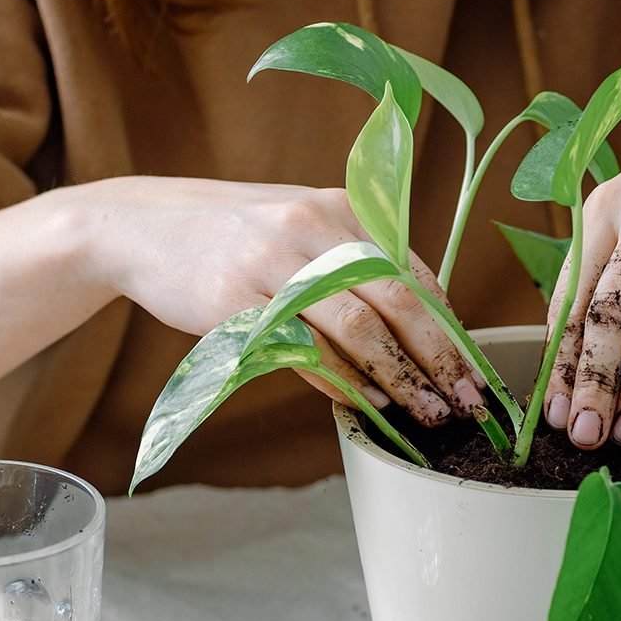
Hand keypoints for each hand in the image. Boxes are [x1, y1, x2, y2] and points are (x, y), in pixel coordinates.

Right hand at [87, 176, 482, 424]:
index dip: (449, 325)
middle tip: (466, 402)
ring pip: (354, 327)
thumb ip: (357, 264)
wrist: (146, 229)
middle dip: (439, 357)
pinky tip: (362, 404)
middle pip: (395, 299)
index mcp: (341, 207)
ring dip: (396, 378)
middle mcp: (312, 225)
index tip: (474, 369)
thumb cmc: (238, 238)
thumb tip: (425, 325)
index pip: (413, 271)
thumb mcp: (304, 229)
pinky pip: (300, 350)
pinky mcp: (232, 300)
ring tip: (424, 414)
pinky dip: (337, 381)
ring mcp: (271, 260)